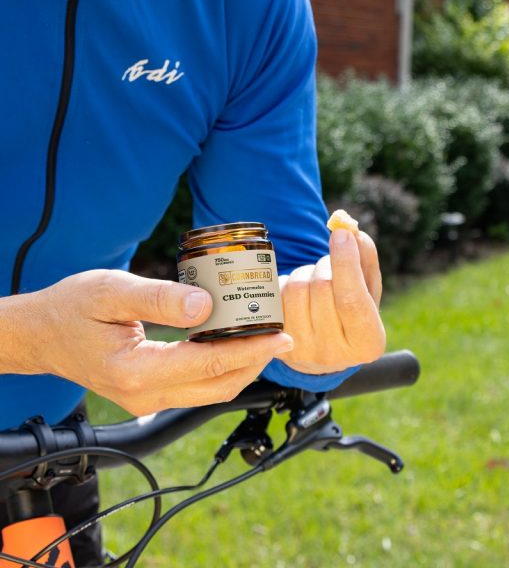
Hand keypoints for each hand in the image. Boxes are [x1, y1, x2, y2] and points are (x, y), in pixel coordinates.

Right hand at [2, 270, 292, 414]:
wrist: (42, 334)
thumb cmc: (71, 308)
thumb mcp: (111, 291)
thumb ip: (159, 298)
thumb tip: (205, 304)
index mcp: (136, 371)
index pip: (208, 364)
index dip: (249, 349)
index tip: (280, 335)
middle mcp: (145, 395)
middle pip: (218, 386)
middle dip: (256, 362)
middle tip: (283, 335)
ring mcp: (147, 399)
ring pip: (211, 392)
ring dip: (244, 368)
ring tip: (266, 340)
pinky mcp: (150, 393)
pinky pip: (198, 387)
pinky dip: (223, 369)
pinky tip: (236, 346)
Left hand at [276, 229, 384, 374]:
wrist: (326, 349)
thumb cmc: (353, 313)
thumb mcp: (368, 290)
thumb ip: (366, 259)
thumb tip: (351, 232)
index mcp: (367, 342)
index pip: (351, 299)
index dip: (345, 263)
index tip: (341, 233)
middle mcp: (333, 353)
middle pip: (322, 287)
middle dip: (327, 264)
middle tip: (331, 264)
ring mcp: (301, 350)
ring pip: (297, 289)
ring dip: (306, 272)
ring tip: (316, 280)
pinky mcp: (277, 342)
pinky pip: (277, 296)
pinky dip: (288, 283)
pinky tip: (300, 292)